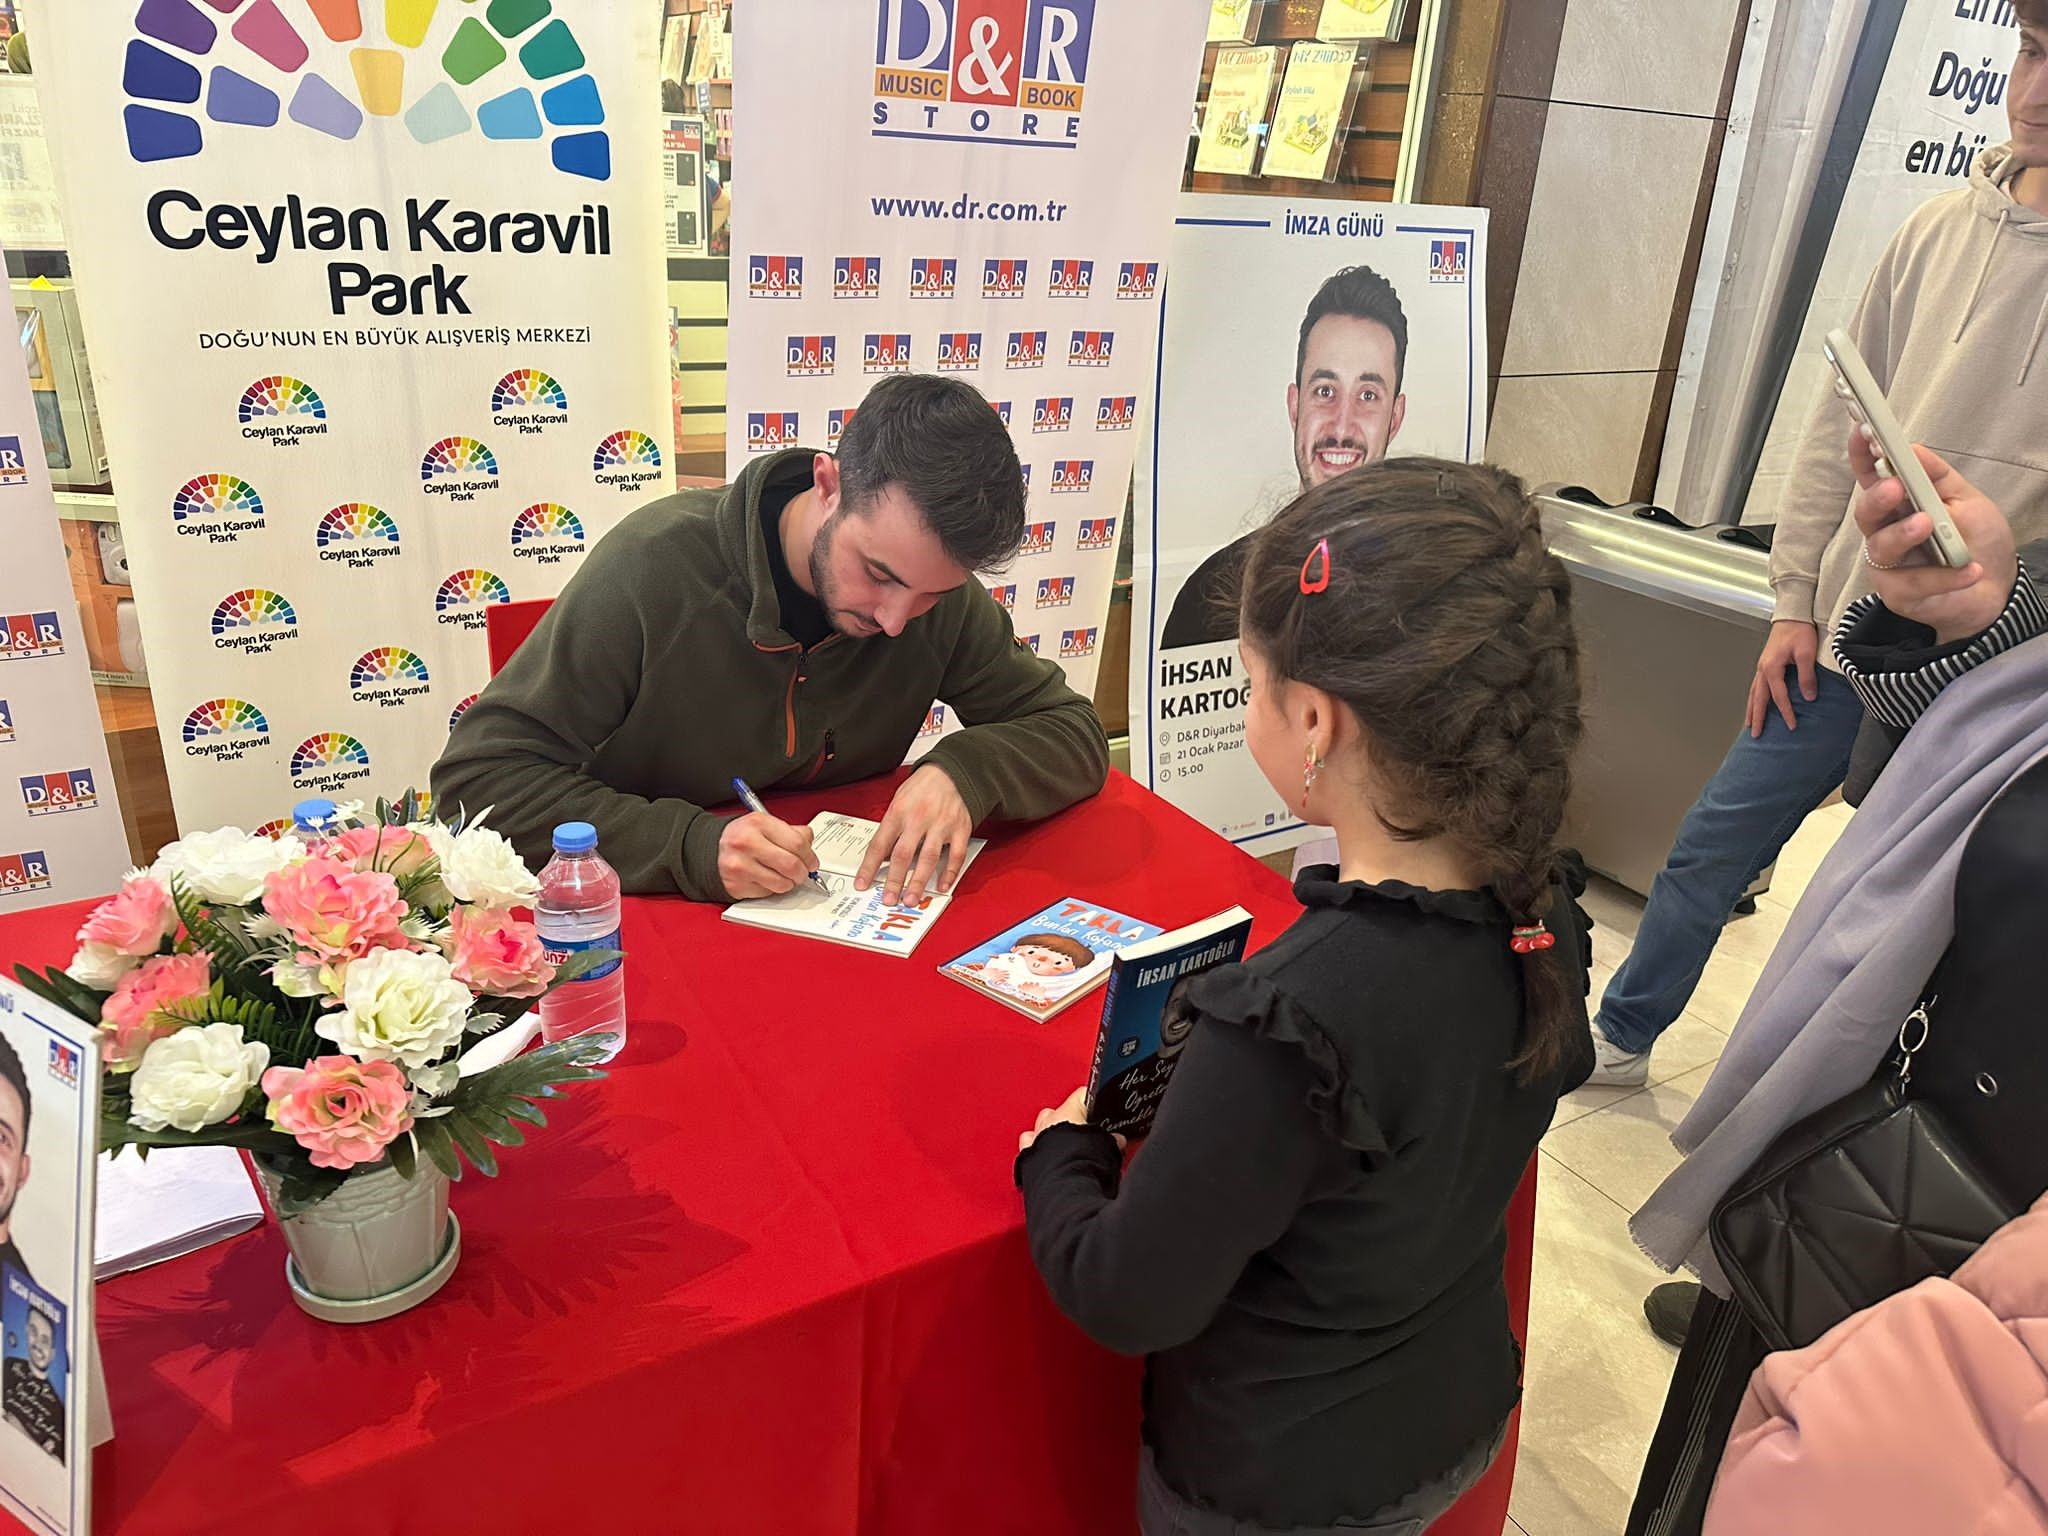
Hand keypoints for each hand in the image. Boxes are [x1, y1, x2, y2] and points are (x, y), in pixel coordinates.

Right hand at [717, 812, 817, 899]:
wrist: (712, 849)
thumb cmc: (743, 837)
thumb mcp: (765, 824)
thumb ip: (791, 832)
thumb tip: (809, 845)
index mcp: (758, 823)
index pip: (797, 843)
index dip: (810, 856)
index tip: (812, 862)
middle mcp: (746, 843)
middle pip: (791, 865)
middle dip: (803, 873)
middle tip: (803, 873)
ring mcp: (740, 866)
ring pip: (781, 884)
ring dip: (789, 883)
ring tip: (784, 876)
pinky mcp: (736, 885)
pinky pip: (767, 893)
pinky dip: (772, 889)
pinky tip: (766, 879)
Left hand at [857, 765, 973, 905]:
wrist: (953, 770)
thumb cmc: (923, 786)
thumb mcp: (899, 800)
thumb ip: (890, 827)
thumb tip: (879, 856)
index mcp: (899, 811)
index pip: (879, 844)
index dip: (869, 866)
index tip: (862, 883)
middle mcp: (919, 819)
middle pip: (903, 854)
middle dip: (894, 880)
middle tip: (888, 899)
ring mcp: (941, 825)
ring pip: (929, 858)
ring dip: (918, 881)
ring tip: (911, 899)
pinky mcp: (961, 829)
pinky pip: (956, 855)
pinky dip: (949, 873)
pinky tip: (941, 886)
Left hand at [1018, 1085, 1124, 1153]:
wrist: (1062, 1188)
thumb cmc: (1083, 1163)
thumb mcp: (1106, 1149)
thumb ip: (1111, 1141)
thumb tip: (1118, 1141)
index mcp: (1068, 1113)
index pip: (1081, 1096)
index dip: (1091, 1102)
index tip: (1097, 1107)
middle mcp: (1048, 1123)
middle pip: (1057, 1112)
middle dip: (1068, 1121)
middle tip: (1082, 1133)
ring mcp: (1034, 1140)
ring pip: (1039, 1129)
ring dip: (1049, 1135)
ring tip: (1064, 1147)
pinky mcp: (1026, 1160)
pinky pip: (1029, 1149)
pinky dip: (1037, 1153)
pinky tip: (1047, 1161)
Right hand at [1746, 620, 1820, 737]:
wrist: (1792, 614)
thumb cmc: (1799, 631)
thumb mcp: (1806, 653)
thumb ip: (1806, 676)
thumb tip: (1808, 697)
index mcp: (1772, 668)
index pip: (1779, 696)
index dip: (1786, 711)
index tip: (1792, 725)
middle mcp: (1763, 669)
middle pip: (1758, 699)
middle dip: (1757, 717)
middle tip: (1755, 734)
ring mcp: (1761, 667)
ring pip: (1753, 693)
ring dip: (1751, 709)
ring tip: (1749, 724)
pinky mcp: (1765, 664)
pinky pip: (1755, 686)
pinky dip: (1754, 698)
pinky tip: (1755, 703)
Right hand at [1848, 429, 2016, 645]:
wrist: (1996, 589)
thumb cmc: (1977, 542)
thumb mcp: (1966, 500)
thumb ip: (1938, 477)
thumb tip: (1912, 449)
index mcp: (1900, 504)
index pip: (1872, 477)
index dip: (1863, 457)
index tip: (1862, 434)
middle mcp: (1887, 532)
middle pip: (1867, 513)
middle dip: (1877, 499)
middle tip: (1895, 488)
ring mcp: (1890, 565)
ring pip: (1882, 548)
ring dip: (1903, 534)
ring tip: (1927, 526)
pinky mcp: (1899, 594)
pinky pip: (1913, 583)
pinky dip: (1945, 576)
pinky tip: (1971, 570)